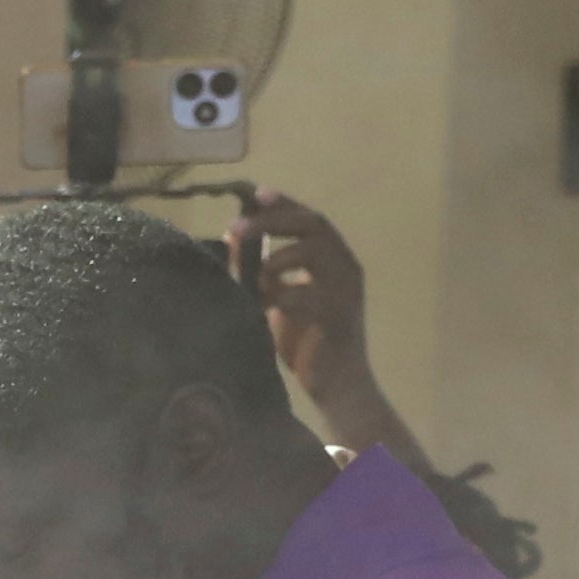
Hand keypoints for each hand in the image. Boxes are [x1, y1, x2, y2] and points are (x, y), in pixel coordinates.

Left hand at [225, 189, 376, 414]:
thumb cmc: (306, 341)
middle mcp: (346, 267)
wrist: (335, 384)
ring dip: (278, 257)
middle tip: (238, 226)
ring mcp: (345, 290)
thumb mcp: (278, 298)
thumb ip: (260, 269)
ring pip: (317, 251)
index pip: (311, 220)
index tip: (257, 193)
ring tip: (255, 275)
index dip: (285, 204)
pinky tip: (262, 304)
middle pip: (315, 225)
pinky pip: (307, 294)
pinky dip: (280, 293)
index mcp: (335, 260)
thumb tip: (233, 237)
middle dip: (275, 220)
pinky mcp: (337, 316)